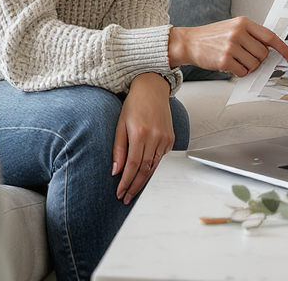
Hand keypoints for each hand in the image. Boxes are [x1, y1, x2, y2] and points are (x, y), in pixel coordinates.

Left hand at [112, 72, 174, 203]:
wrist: (152, 89)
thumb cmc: (134, 104)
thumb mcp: (120, 124)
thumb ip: (118, 148)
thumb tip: (116, 171)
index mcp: (140, 134)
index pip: (132, 166)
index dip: (126, 182)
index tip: (120, 193)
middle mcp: (155, 137)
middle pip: (145, 170)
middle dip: (134, 186)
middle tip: (126, 198)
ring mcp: (165, 139)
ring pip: (154, 167)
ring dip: (143, 180)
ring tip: (132, 189)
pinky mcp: (171, 139)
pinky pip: (160, 158)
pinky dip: (152, 166)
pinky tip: (144, 170)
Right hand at [168, 17, 287, 76]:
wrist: (189, 42)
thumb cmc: (213, 36)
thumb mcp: (233, 28)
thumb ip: (251, 36)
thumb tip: (271, 52)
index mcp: (243, 22)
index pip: (270, 36)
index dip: (284, 49)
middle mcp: (238, 32)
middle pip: (263, 54)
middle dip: (258, 60)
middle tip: (245, 57)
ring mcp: (231, 46)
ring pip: (254, 64)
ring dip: (247, 67)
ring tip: (235, 60)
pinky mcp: (224, 60)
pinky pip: (242, 72)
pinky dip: (239, 72)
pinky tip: (229, 65)